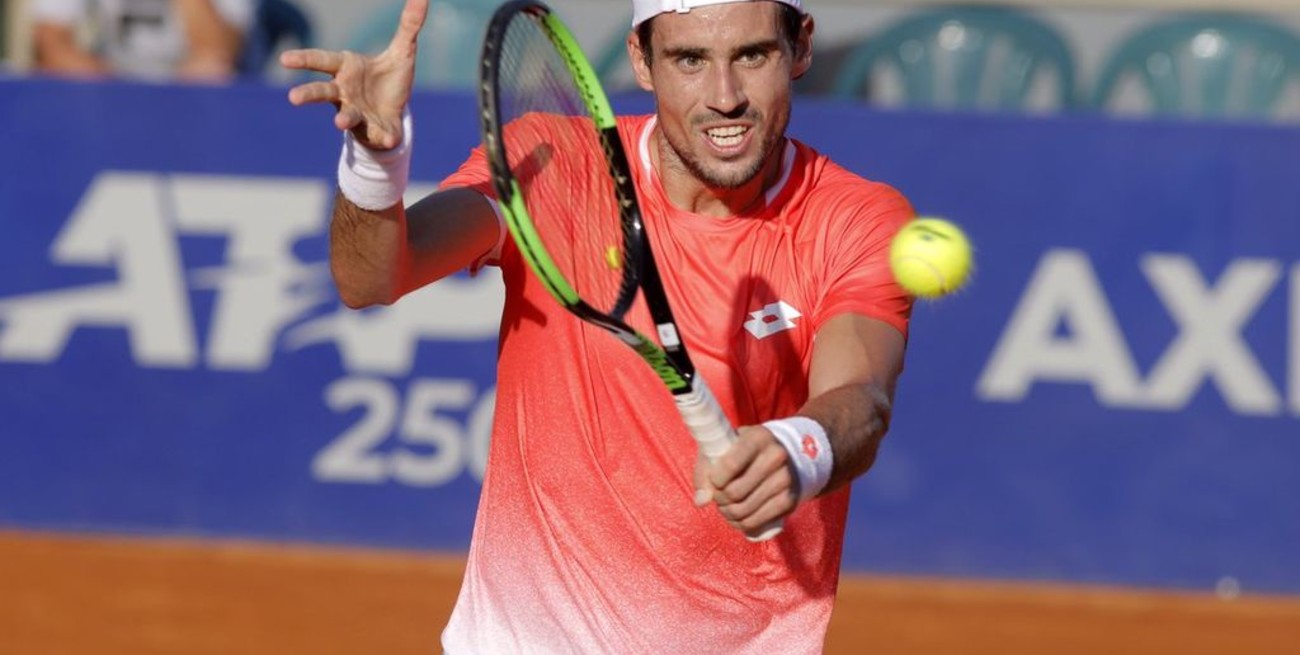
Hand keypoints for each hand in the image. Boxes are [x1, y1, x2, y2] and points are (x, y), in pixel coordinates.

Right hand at [280, 0, 427, 149]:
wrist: (396, 115)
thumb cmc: (389, 81)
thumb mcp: (403, 52)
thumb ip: (409, 26)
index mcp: (347, 68)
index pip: (322, 61)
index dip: (304, 59)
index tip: (284, 59)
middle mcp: (344, 92)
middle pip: (322, 91)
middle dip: (308, 94)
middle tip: (293, 98)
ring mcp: (356, 113)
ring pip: (344, 116)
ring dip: (343, 119)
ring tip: (340, 123)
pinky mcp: (372, 132)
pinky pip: (376, 134)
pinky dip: (382, 136)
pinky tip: (388, 138)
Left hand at [694, 425, 797, 539]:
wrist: (776, 456)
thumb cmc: (740, 452)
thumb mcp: (720, 449)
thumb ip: (704, 471)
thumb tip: (701, 501)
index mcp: (758, 437)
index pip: (730, 465)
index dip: (714, 479)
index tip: (713, 479)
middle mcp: (776, 456)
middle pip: (735, 492)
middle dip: (719, 498)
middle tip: (718, 494)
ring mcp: (785, 480)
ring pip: (744, 510)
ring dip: (728, 513)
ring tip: (726, 505)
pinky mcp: (789, 501)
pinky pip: (756, 522)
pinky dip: (741, 524)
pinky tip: (737, 517)